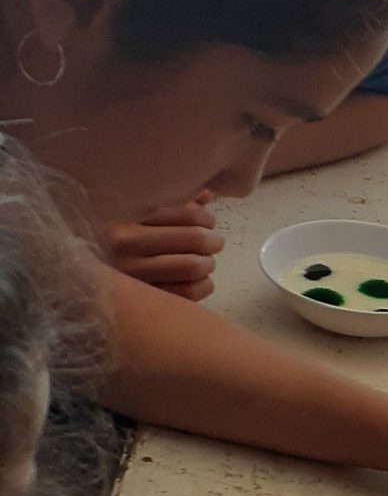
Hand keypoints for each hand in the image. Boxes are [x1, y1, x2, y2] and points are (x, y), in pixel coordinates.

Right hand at [104, 195, 221, 302]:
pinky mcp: (138, 300)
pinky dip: (203, 285)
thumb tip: (206, 195)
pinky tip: (198, 280)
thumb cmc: (104, 236)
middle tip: (212, 243)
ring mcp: (131, 274)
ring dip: (208, 264)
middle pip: (195, 239)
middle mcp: (124, 243)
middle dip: (212, 241)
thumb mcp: (128, 212)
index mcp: (125, 214)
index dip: (206, 219)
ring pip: (193, 267)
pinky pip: (187, 294)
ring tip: (203, 262)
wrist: (68, 274)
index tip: (206, 223)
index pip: (187, 213)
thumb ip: (168, 202)